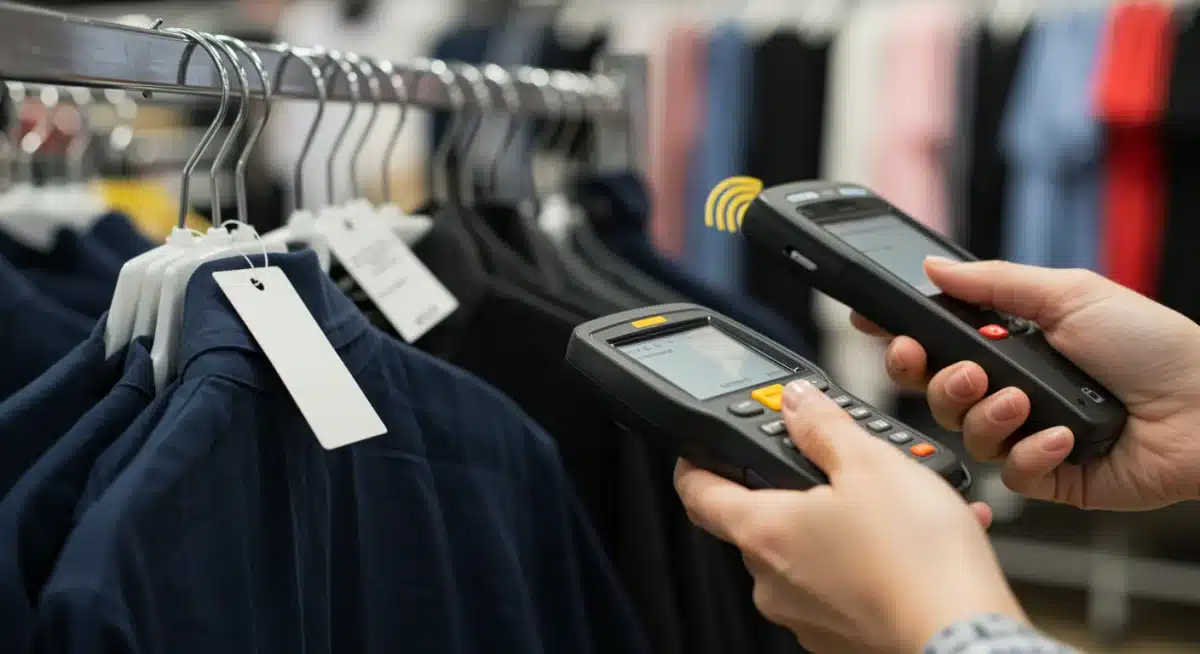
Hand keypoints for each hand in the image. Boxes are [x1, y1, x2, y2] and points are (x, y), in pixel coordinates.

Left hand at [675, 380, 1024, 652]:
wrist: (966, 637)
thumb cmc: (917, 559)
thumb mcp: (871, 464)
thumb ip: (823, 427)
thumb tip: (796, 403)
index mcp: (763, 533)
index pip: (697, 493)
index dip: (694, 463)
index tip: (699, 448)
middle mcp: (772, 581)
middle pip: (760, 520)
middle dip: (796, 488)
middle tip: (838, 465)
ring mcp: (805, 615)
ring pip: (809, 552)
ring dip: (845, 523)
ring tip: (900, 505)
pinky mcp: (841, 638)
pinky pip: (844, 584)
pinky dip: (871, 559)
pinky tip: (916, 543)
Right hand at [852, 257, 1199, 509]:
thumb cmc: (1153, 344)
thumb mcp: (1070, 293)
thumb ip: (993, 282)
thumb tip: (933, 267)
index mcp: (1010, 344)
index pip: (937, 343)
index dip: (903, 338)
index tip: (880, 328)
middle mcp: (1011, 389)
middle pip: (935, 392)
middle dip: (935, 380)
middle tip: (965, 370)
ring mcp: (1028, 434)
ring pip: (965, 434)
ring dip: (989, 416)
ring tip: (1026, 402)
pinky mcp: (1050, 475)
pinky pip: (1010, 474)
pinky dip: (1033, 452)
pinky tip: (1065, 436)